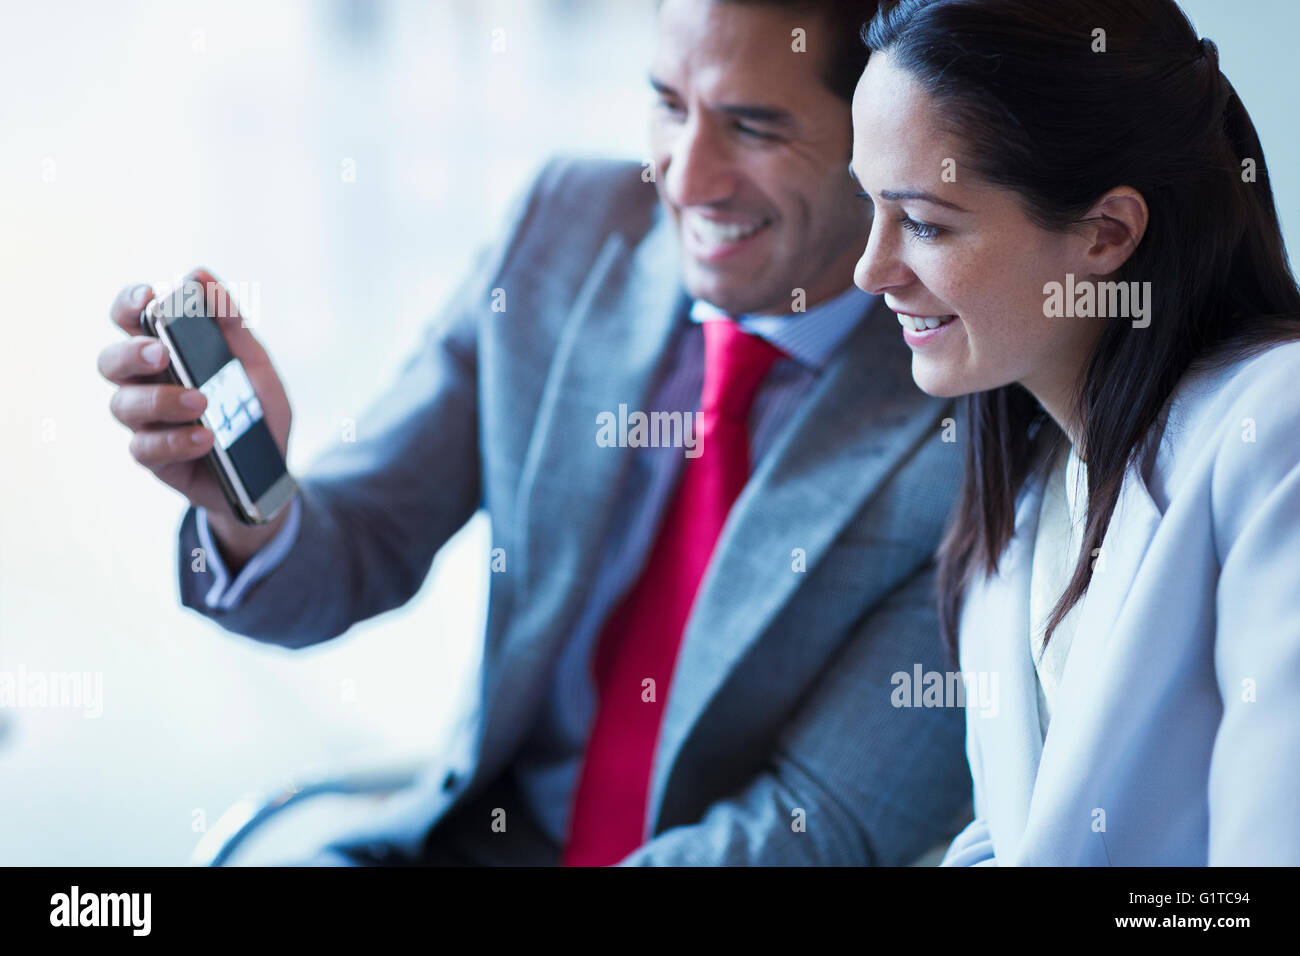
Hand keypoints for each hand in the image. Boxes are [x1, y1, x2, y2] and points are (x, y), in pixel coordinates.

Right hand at [98, 267, 293, 565]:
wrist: (268, 470)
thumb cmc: (252, 408)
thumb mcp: (253, 362)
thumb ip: (230, 323)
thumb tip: (202, 277)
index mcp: (164, 350)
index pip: (129, 318)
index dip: (130, 304)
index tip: (149, 297)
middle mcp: (144, 383)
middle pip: (111, 361)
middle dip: (132, 354)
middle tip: (162, 353)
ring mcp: (146, 422)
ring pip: (123, 405)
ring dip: (162, 400)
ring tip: (202, 401)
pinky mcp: (154, 458)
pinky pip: (146, 448)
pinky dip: (177, 440)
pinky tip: (206, 438)